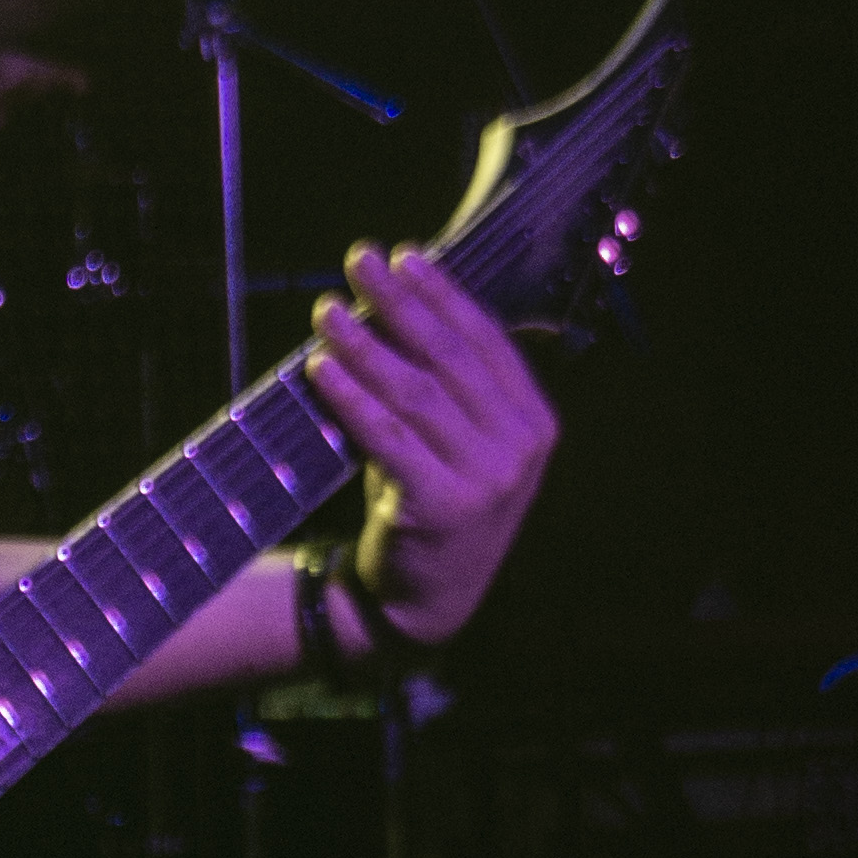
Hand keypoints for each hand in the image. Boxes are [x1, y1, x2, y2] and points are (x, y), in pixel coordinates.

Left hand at [306, 245, 558, 645]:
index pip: (487, 341)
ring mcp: (487, 479)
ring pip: (416, 394)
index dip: (443, 294)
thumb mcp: (460, 444)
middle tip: (359, 260)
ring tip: (327, 310)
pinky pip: (389, 438)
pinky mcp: (443, 507)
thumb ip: (446, 386)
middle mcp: (520, 447)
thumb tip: (394, 301)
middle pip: (450, 358)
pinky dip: (352, 399)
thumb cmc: (434, 504)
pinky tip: (322, 369)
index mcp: (535, 421)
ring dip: (366, 344)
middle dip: (401, 303)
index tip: (404, 255)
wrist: (426, 602)